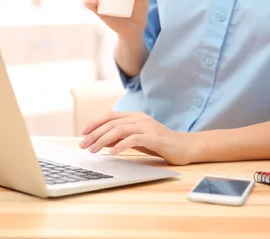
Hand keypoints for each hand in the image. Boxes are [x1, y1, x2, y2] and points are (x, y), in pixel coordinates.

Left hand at [78, 111, 194, 165]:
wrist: (186, 147)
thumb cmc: (161, 144)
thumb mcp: (138, 140)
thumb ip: (122, 137)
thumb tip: (102, 140)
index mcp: (135, 116)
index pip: (110, 116)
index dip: (95, 122)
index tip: (83, 132)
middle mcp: (140, 119)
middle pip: (111, 123)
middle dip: (94, 134)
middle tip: (83, 145)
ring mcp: (147, 127)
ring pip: (119, 129)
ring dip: (103, 140)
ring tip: (93, 150)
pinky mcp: (154, 137)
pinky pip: (133, 139)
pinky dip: (120, 146)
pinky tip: (111, 153)